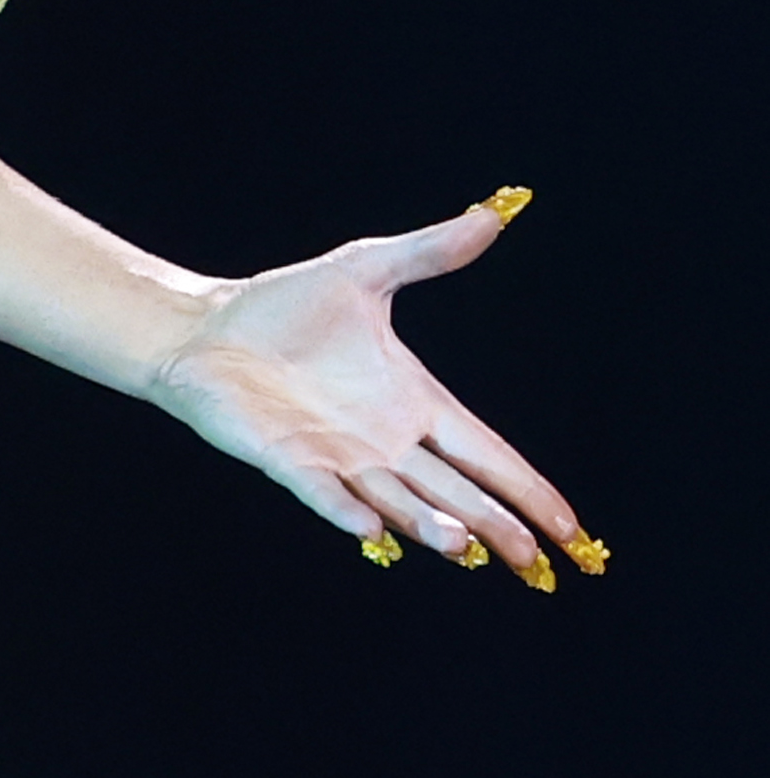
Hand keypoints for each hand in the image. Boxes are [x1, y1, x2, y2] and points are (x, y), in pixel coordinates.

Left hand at [150, 197, 596, 581]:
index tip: (570, 528)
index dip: (528, 489)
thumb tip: (495, 211)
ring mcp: (337, 456)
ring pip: (399, 501)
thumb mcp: (368, 269)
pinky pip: (324, 492)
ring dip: (433, 525)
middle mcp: (384, 441)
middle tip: (540, 565)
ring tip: (469, 547)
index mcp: (415, 403)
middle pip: (457, 493)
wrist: (208, 328)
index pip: (488, 454)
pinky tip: (375, 529)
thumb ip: (431, 251)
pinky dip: (348, 510)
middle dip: (498, 527)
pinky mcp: (287, 459)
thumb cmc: (284, 306)